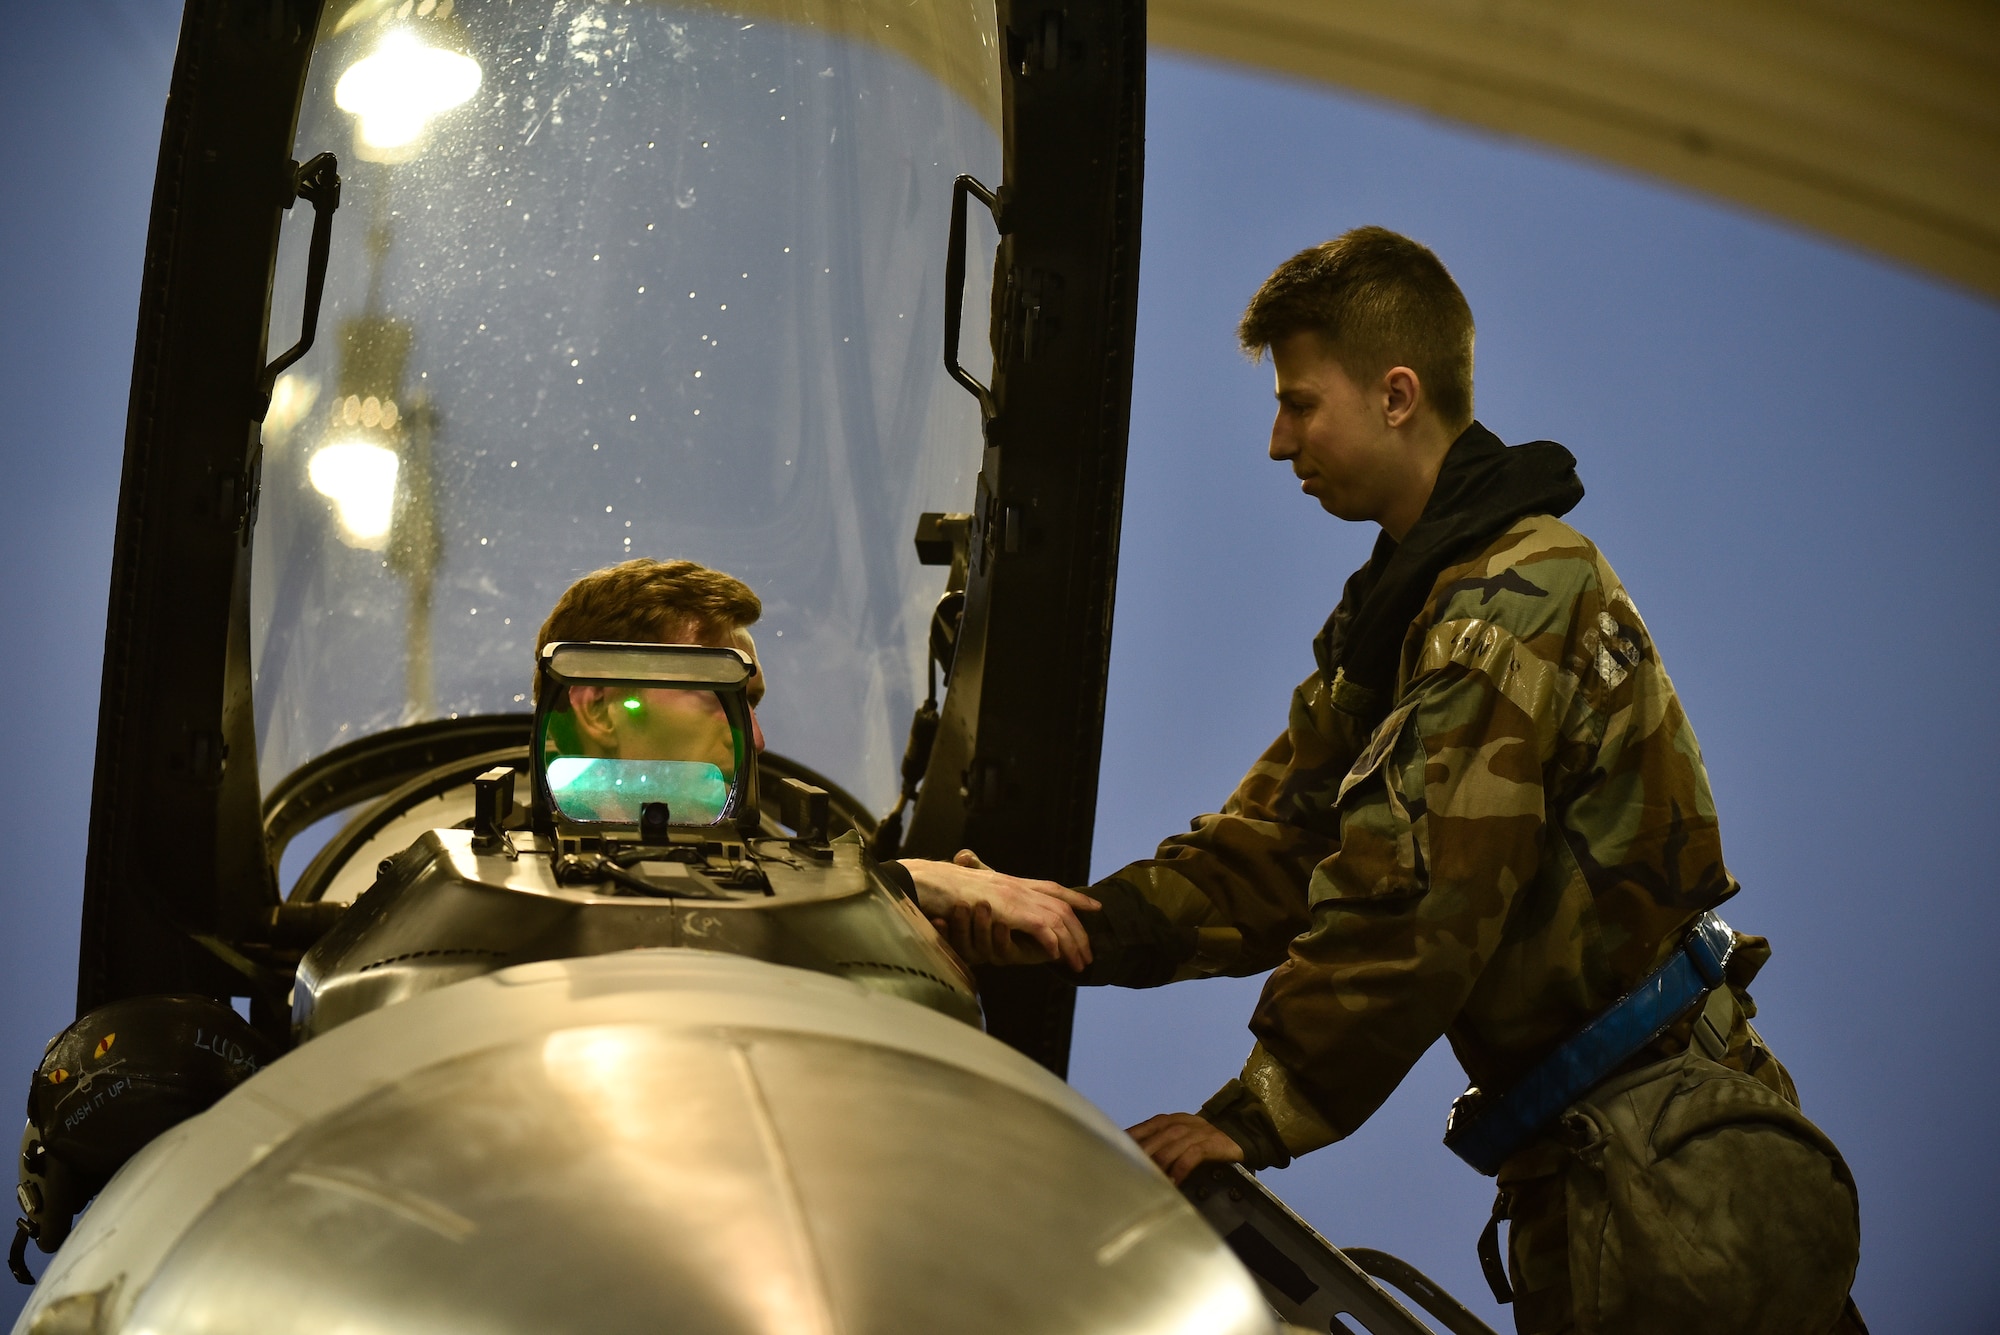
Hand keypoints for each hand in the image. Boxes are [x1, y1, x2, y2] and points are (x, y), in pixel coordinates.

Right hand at [897, 850, 1100, 971]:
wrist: (932, 882)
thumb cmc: (948, 887)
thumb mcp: (978, 889)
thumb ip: (993, 897)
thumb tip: (998, 907)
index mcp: (1014, 881)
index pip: (1054, 888)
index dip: (1076, 897)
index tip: (1095, 907)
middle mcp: (1020, 886)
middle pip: (1063, 908)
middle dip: (1079, 932)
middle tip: (1089, 954)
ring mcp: (1016, 896)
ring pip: (1057, 920)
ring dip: (1071, 943)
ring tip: (1079, 963)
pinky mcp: (1010, 909)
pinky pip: (1040, 927)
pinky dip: (1051, 941)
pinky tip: (1056, 956)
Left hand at [1127, 1112, 1243, 1184]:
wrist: (1238, 1136)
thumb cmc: (1202, 1141)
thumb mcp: (1178, 1137)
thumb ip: (1158, 1143)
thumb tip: (1132, 1158)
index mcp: (1168, 1120)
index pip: (1143, 1128)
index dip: (1129, 1141)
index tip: (1115, 1155)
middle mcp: (1179, 1123)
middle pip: (1154, 1140)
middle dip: (1141, 1158)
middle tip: (1129, 1176)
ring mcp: (1194, 1132)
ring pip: (1169, 1148)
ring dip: (1158, 1167)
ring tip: (1149, 1183)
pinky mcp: (1209, 1143)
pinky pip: (1190, 1157)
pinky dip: (1179, 1171)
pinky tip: (1173, 1183)